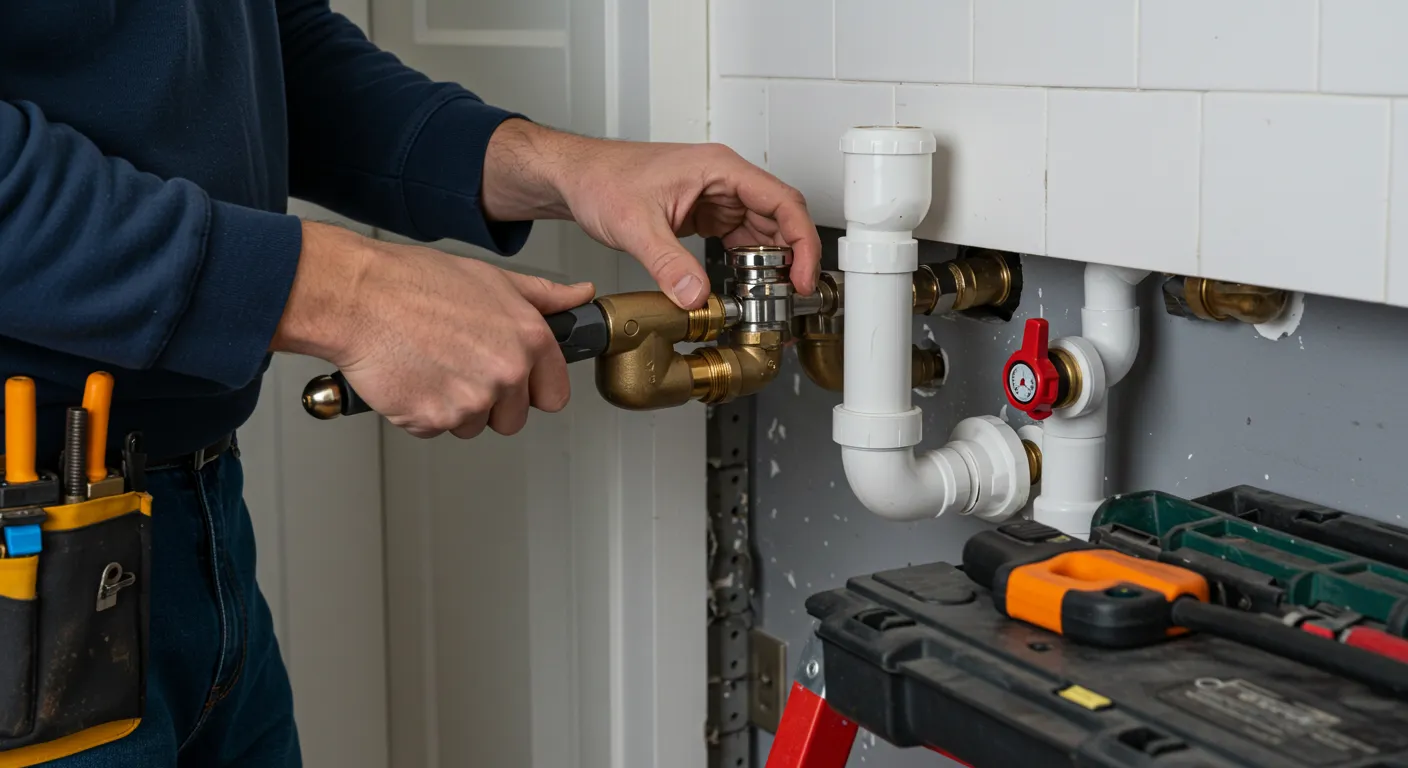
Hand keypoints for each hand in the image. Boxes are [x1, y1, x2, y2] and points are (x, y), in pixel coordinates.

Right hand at [272, 221, 595, 438]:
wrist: (357, 296)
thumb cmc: (416, 283)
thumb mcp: (492, 279)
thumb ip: (543, 297)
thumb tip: (579, 296)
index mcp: (529, 339)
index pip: (554, 394)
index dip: (531, 388)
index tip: (514, 380)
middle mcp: (506, 372)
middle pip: (513, 418)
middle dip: (490, 402)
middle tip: (459, 367)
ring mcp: (471, 399)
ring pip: (473, 425)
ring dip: (453, 407)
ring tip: (431, 365)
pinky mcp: (433, 418)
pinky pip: (434, 429)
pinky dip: (420, 411)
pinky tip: (411, 376)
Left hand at [481, 119, 821, 309]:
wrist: (574, 177)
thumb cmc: (601, 178)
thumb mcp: (635, 224)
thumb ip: (668, 263)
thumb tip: (696, 297)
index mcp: (719, 169)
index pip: (782, 201)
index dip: (802, 241)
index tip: (805, 276)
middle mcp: (724, 180)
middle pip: (780, 218)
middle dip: (792, 258)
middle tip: (791, 296)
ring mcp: (716, 197)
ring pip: (763, 230)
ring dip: (771, 263)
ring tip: (771, 297)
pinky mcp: (704, 214)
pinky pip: (740, 239)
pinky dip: (748, 264)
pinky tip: (746, 286)